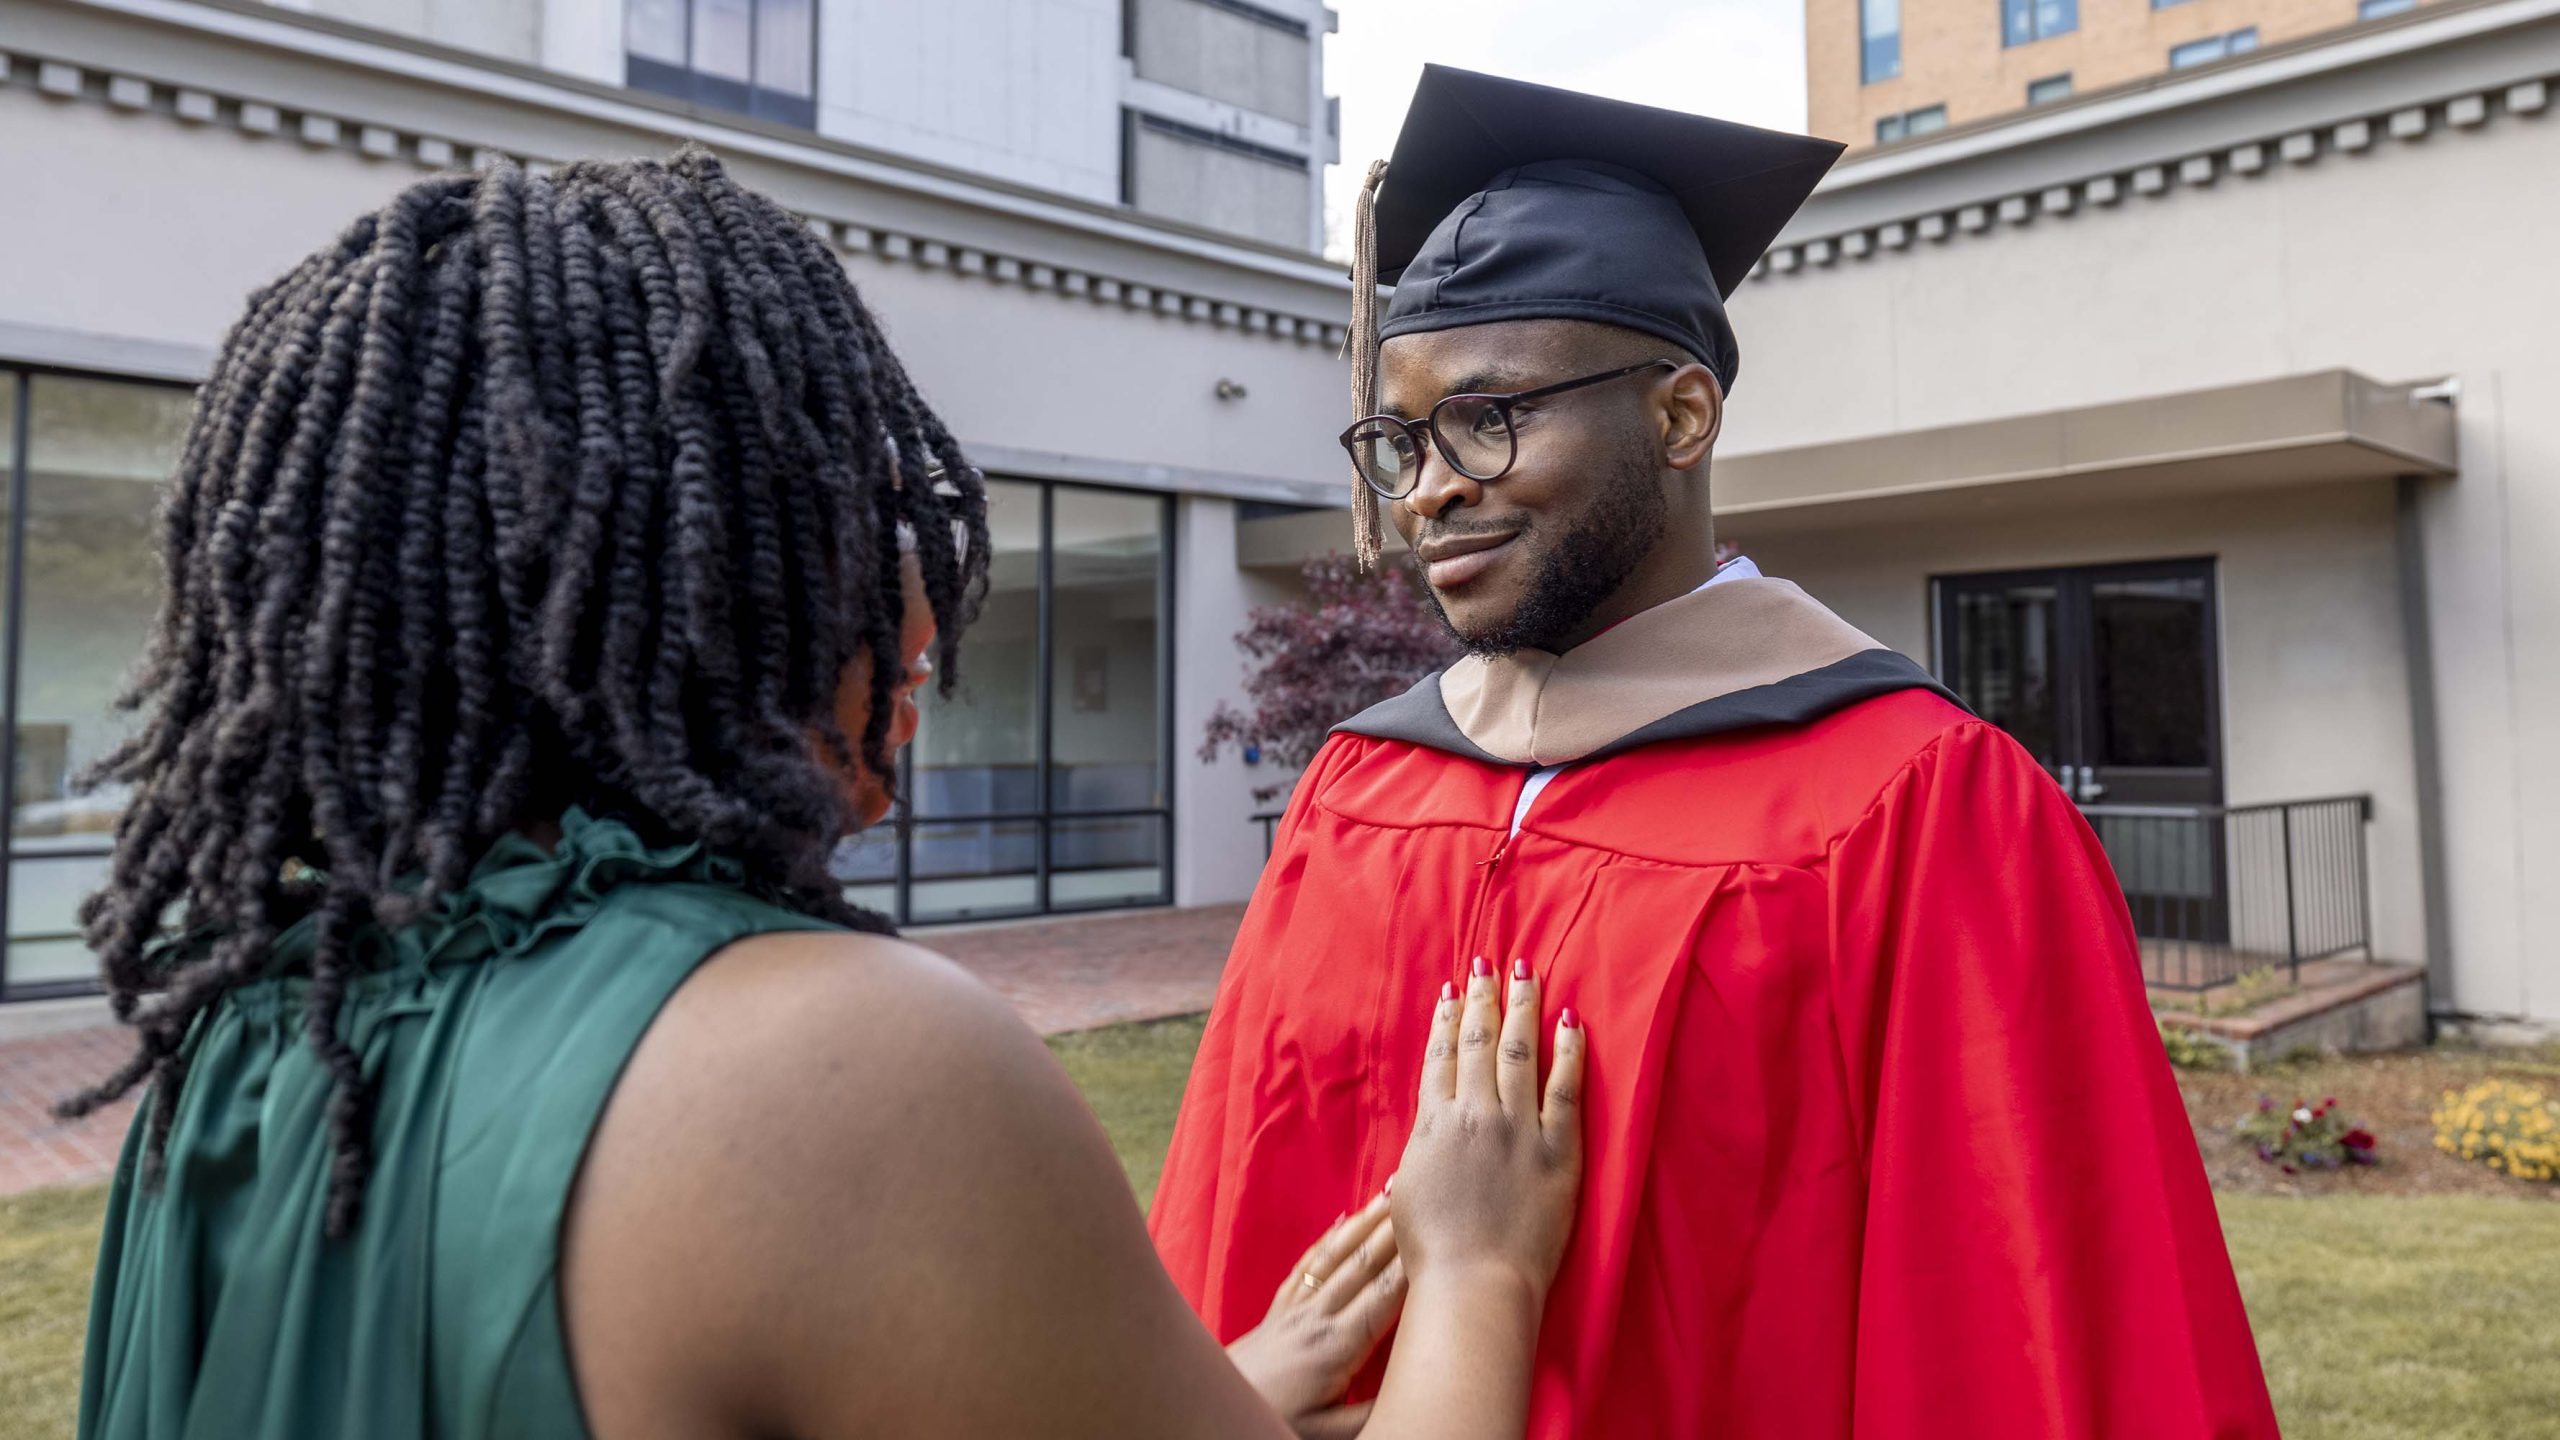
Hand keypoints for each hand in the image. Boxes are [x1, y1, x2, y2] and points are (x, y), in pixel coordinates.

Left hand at [1225, 1190, 1405, 1425]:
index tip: (1437, 1231)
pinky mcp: (1278, 1310)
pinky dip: (1327, 1238)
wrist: (1213, 1411)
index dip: (1412, 1262)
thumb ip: (1373, 1412)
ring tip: (1388, 1192)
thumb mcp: (1328, 1434)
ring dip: (1364, 1223)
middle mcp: (1318, 1318)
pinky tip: (1342, 1219)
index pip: (1385, 1295)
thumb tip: (1415, 1389)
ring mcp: (1295, 1310)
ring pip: (1335, 1256)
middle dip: (1392, 1227)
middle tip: (1418, 1190)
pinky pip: (1306, 1264)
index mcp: (1337, 1346)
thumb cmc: (1272, 1422)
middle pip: (1362, 1263)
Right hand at [1388, 958, 1583, 1308]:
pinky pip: (1566, 1089)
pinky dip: (1568, 1051)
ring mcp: (1519, 1129)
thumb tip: (1431, 1127)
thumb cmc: (1432, 1251)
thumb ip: (1421, 1149)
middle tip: (1491, 961)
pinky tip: (1571, 1021)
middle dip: (1484, 997)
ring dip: (1522, 1007)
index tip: (1455, 988)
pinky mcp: (1558, 1150)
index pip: (1442, 1056)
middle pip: (1479, 1042)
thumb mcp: (1407, 1190)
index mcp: (1435, 1124)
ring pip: (1519, 1052)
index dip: (1448, 1018)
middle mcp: (1476, 1115)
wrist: (1474, 1283)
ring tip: (1528, 972)